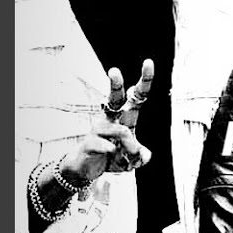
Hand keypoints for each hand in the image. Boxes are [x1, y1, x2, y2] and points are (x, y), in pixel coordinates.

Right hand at [63, 63, 154, 181]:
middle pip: (115, 98)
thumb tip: (144, 155)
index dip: (144, 80)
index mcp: (124, 116)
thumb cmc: (111, 156)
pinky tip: (111, 157)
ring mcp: (98, 128)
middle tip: (113, 71)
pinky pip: (109, 147)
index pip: (136, 96)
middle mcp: (110, 118)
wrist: (84, 170)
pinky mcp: (89, 141)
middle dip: (115, 85)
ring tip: (128, 160)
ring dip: (131, 149)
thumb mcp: (132, 159)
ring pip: (122, 132)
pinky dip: (116, 156)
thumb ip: (141, 156)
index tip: (149, 62)